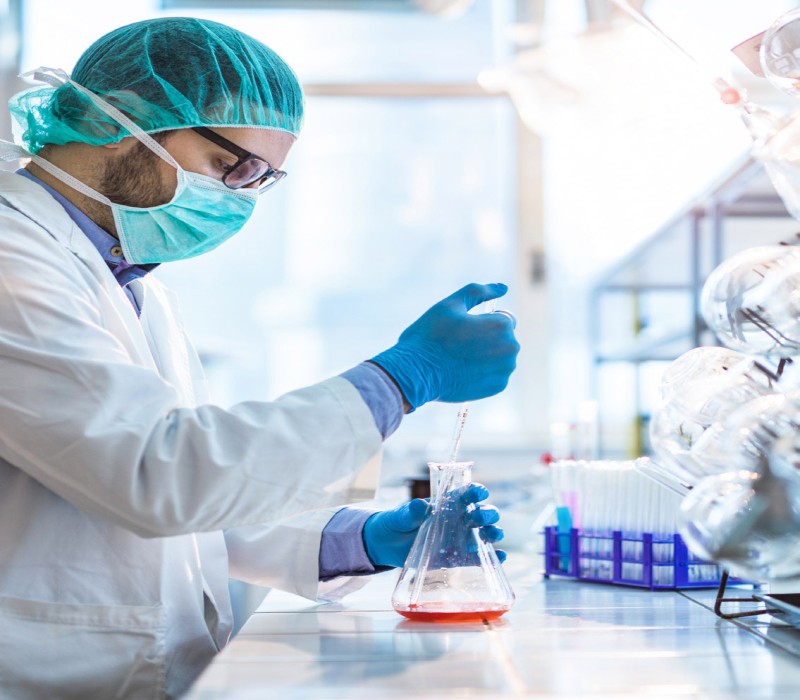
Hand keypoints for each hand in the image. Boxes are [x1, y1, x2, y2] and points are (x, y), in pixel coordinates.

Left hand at [362, 483, 505, 567]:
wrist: (387, 545)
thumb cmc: (397, 522)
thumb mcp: (401, 515)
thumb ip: (411, 511)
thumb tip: (420, 506)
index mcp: (447, 503)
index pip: (466, 494)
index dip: (476, 492)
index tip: (479, 493)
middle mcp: (458, 519)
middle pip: (481, 513)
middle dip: (487, 514)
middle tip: (480, 518)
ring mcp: (460, 539)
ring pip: (484, 534)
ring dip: (493, 532)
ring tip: (494, 535)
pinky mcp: (457, 557)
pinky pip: (477, 557)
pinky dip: (492, 557)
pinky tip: (500, 557)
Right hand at [369, 282, 519, 410]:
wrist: (416, 374)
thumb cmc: (431, 336)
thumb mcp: (450, 305)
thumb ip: (478, 292)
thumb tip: (503, 287)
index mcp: (502, 325)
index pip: (502, 318)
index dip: (482, 322)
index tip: (463, 330)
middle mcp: (510, 348)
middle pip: (503, 338)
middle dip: (487, 339)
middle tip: (459, 345)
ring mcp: (505, 370)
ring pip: (500, 356)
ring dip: (486, 355)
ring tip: (460, 359)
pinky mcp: (497, 387)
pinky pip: (495, 374)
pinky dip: (483, 372)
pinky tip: (463, 371)